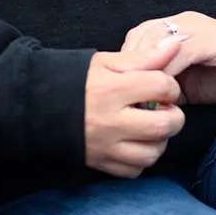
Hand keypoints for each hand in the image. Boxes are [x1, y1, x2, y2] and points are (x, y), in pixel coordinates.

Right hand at [83, 39, 184, 177]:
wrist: (39, 104)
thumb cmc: (76, 79)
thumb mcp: (107, 62)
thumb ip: (144, 56)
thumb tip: (176, 44)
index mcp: (112, 89)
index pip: (162, 87)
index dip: (170, 85)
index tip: (162, 86)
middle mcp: (110, 121)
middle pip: (164, 125)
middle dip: (174, 116)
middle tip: (164, 109)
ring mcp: (105, 146)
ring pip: (152, 153)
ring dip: (159, 140)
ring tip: (150, 127)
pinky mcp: (100, 163)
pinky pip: (134, 170)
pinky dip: (141, 159)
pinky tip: (135, 142)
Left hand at [120, 12, 215, 104]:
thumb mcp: (189, 84)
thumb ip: (165, 85)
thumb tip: (139, 101)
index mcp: (174, 30)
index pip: (135, 41)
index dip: (125, 66)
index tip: (120, 93)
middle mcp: (182, 24)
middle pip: (140, 38)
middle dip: (130, 68)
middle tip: (128, 97)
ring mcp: (197, 28)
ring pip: (155, 42)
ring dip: (146, 71)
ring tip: (143, 97)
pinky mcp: (211, 39)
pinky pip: (179, 51)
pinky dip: (167, 72)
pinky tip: (165, 93)